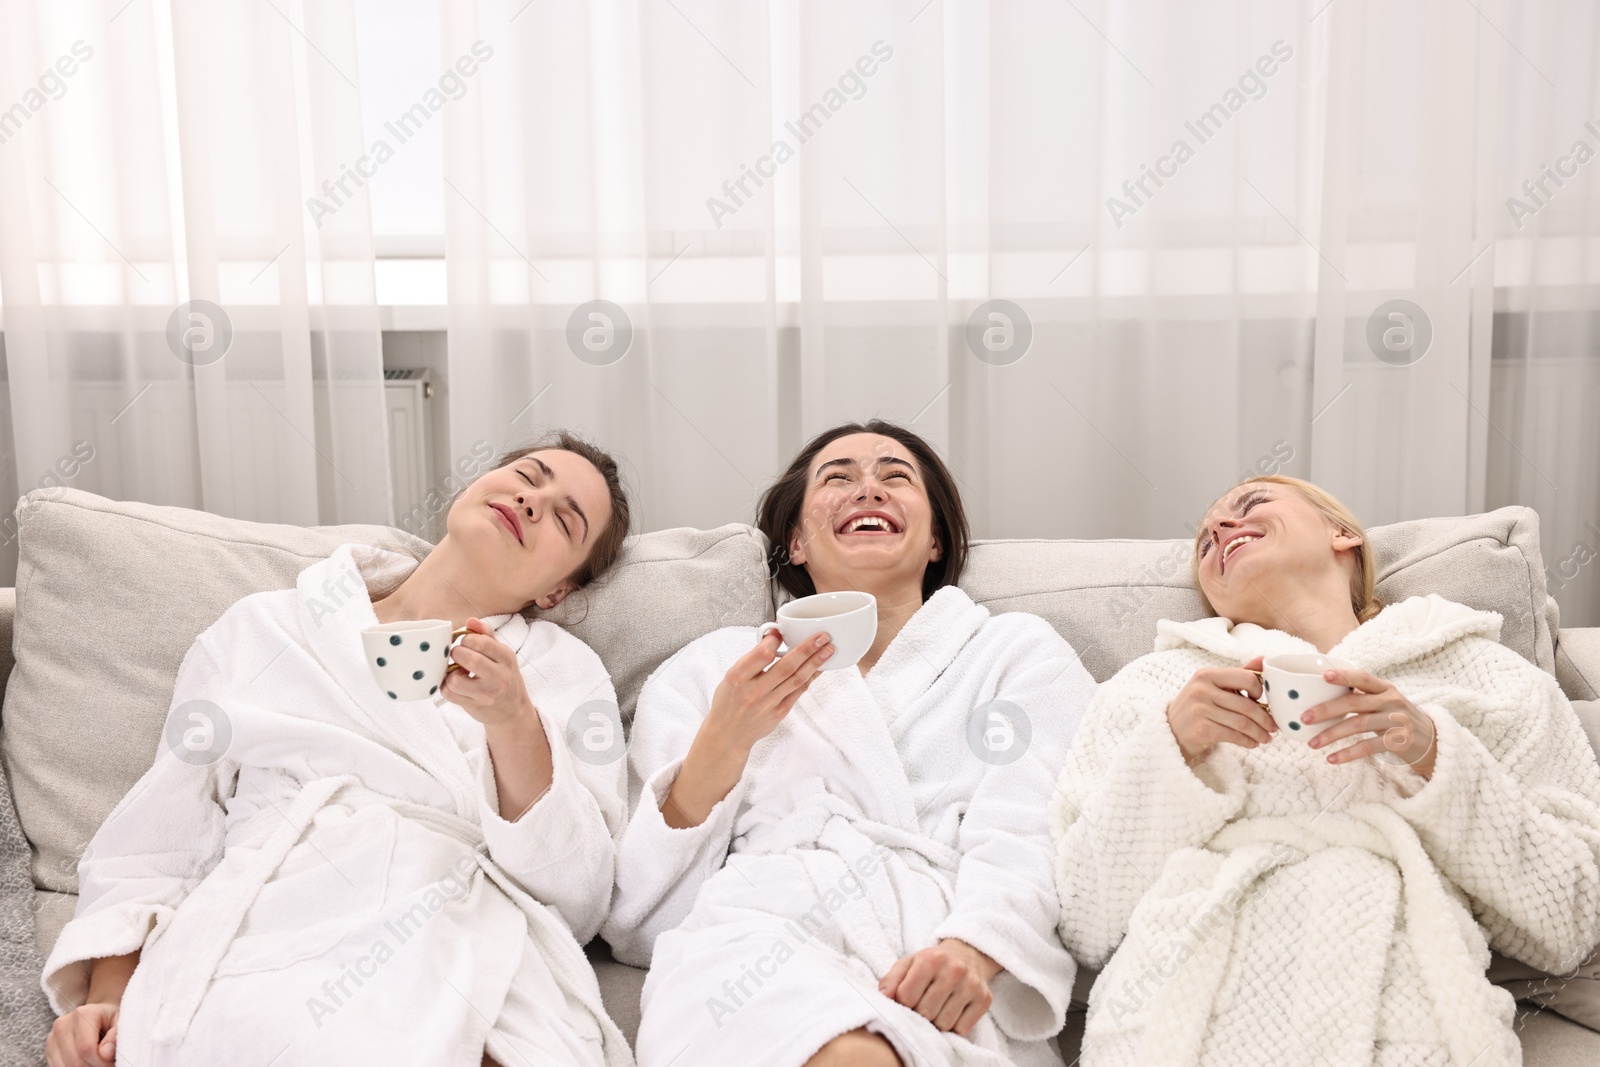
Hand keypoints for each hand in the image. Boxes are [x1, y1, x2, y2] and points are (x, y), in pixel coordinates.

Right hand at [46, 1003, 117, 1066]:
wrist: (99, 1015)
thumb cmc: (112, 1019)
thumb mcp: (121, 1021)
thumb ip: (117, 1035)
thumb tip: (105, 1053)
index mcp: (83, 1014)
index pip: (86, 1049)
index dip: (102, 1063)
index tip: (112, 1062)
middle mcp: (63, 1024)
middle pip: (75, 1061)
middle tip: (107, 1065)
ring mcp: (53, 1038)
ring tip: (98, 1063)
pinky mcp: (49, 1050)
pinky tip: (87, 1064)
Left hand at [441, 618, 533, 728]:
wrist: (513, 711)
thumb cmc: (505, 678)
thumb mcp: (502, 655)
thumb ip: (486, 636)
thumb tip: (470, 620)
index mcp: (507, 658)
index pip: (480, 641)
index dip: (466, 639)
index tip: (465, 643)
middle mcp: (499, 676)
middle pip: (468, 658)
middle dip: (456, 653)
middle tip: (458, 656)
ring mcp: (487, 694)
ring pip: (454, 679)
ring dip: (450, 673)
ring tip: (457, 672)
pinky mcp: (475, 707)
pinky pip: (449, 694)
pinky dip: (446, 686)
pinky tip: (455, 684)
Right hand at [704, 629, 833, 756]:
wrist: (728, 735)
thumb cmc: (729, 701)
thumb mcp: (731, 675)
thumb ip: (752, 658)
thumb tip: (775, 637)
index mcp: (738, 677)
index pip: (762, 655)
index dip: (776, 641)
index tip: (784, 631)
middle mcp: (754, 691)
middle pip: (786, 666)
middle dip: (807, 649)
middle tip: (822, 637)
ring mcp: (768, 704)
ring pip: (796, 679)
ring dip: (815, 663)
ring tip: (828, 650)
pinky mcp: (779, 713)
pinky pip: (798, 692)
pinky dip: (810, 678)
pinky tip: (819, 668)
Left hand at [878, 938, 1001, 1034]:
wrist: (968, 954)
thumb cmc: (932, 963)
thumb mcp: (908, 963)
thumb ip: (891, 980)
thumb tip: (883, 998)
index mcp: (931, 959)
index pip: (907, 997)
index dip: (903, 1003)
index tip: (907, 999)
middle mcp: (954, 970)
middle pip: (926, 1013)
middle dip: (920, 1013)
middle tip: (922, 1004)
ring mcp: (971, 985)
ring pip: (944, 1024)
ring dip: (936, 1021)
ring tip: (937, 1007)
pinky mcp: (984, 999)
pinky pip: (962, 1028)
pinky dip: (954, 1025)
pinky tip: (952, 1011)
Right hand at [1165, 656, 1276, 764]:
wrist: (1170, 730)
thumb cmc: (1196, 707)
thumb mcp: (1212, 686)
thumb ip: (1237, 674)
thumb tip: (1262, 659)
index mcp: (1206, 674)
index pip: (1245, 678)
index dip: (1259, 690)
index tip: (1262, 701)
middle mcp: (1202, 689)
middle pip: (1246, 705)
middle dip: (1265, 718)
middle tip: (1273, 727)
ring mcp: (1200, 709)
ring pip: (1242, 723)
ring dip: (1259, 732)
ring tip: (1266, 737)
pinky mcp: (1201, 729)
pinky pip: (1233, 736)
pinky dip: (1247, 741)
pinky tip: (1253, 743)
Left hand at [1305, 667, 1435, 777]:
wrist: (1433, 741)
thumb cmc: (1398, 719)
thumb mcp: (1385, 702)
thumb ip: (1361, 697)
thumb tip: (1320, 697)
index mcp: (1384, 688)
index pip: (1362, 677)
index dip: (1343, 676)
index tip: (1322, 676)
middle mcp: (1391, 701)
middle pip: (1354, 702)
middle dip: (1326, 710)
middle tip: (1304, 718)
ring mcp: (1396, 720)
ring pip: (1358, 725)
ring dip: (1331, 734)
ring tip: (1312, 744)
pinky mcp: (1399, 741)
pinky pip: (1368, 746)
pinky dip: (1347, 753)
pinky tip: (1331, 758)